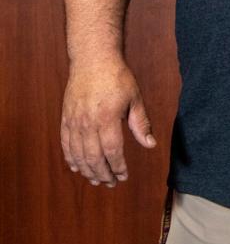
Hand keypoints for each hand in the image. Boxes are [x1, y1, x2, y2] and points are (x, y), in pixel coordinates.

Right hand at [60, 56, 155, 186]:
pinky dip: (71, 158)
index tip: (123, 176)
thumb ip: (141, 123)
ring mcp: (74, 121)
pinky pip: (66, 144)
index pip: (112, 151)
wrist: (93, 60)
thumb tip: (150, 144)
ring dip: (87, 170)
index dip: (118, 167)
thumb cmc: (117, 78)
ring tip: (96, 180)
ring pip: (78, 154)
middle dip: (103, 174)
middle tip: (111, 183)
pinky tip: (77, 167)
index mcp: (107, 118)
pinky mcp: (66, 118)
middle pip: (93, 157)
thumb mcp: (135, 98)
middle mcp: (88, 123)